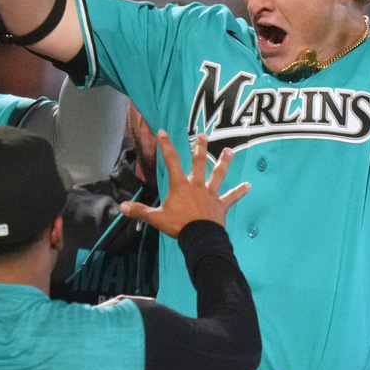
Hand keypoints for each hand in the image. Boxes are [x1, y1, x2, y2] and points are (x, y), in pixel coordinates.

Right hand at [120, 131, 249, 237]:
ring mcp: (211, 194)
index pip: (171, 161)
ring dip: (224, 162)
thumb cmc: (178, 225)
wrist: (200, 237)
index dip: (166, 146)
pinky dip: (240, 191)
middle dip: (200, 148)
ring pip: (218, 174)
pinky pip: (232, 197)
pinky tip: (249, 185)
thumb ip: (140, 211)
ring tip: (230, 151)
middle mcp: (196, 185)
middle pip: (198, 162)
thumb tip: (121, 207)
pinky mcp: (221, 205)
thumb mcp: (156, 218)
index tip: (163, 132)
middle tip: (203, 135)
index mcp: (180, 185)